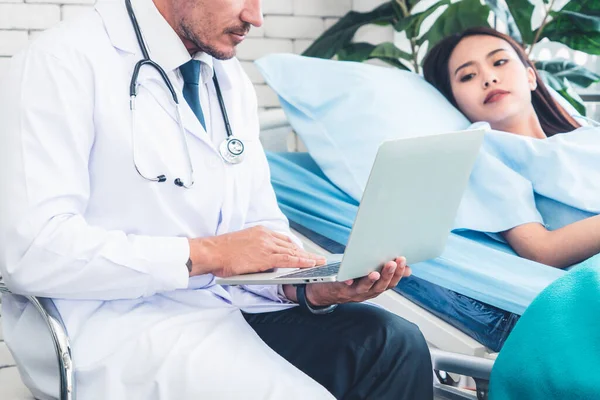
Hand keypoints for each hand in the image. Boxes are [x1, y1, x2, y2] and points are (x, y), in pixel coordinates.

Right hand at [188, 226, 326, 276]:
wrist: (212, 252)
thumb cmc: (222, 252)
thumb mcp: (242, 244)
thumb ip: (256, 248)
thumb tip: (264, 259)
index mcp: (260, 231)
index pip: (283, 239)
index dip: (295, 246)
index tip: (304, 251)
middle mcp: (266, 236)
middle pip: (291, 244)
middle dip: (305, 252)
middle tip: (317, 257)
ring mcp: (267, 245)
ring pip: (293, 251)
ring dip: (308, 257)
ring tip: (319, 262)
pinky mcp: (266, 256)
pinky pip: (289, 259)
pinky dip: (302, 261)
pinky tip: (310, 264)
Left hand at [284, 257, 410, 305]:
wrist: (323, 292)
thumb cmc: (348, 279)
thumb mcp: (368, 274)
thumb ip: (385, 272)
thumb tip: (408, 270)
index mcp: (375, 288)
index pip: (391, 282)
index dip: (399, 273)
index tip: (403, 260)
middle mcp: (367, 293)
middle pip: (381, 286)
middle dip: (389, 274)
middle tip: (394, 262)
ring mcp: (354, 293)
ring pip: (366, 288)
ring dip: (372, 280)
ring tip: (377, 271)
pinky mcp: (340, 290)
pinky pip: (345, 288)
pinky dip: (349, 283)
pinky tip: (351, 278)